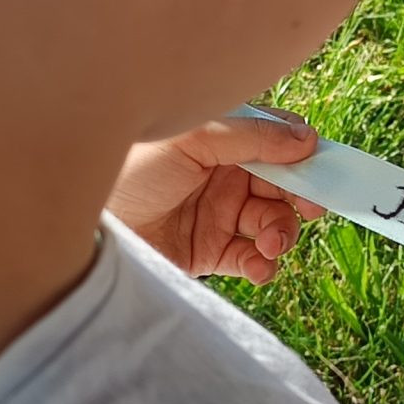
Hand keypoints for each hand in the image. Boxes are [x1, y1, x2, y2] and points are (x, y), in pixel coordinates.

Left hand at [109, 112, 327, 284]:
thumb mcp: (192, 140)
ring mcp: (217, 214)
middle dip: (300, 197)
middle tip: (309, 209)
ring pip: (273, 223)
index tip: (319, 168)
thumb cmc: (128, 167)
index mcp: (220, 138)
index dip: (302, 155)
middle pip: (283, 185)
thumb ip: (251, 137)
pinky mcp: (208, 252)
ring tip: (272, 243)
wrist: (83, 222)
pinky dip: (264, 264)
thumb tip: (308, 140)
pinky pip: (252, 259)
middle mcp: (222, 174)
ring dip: (283, 233)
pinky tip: (259, 265)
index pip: (276, 141)